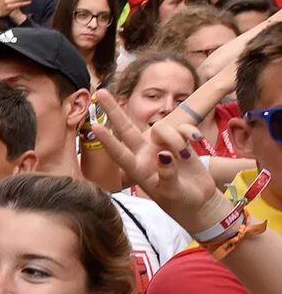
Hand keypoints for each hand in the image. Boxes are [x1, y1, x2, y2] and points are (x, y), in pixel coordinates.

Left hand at [91, 87, 230, 232]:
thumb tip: (165, 156)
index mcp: (137, 169)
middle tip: (100, 92)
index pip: (119, 153)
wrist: (198, 201)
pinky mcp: (179, 141)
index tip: (95, 126)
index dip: (108, 140)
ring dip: (174, 137)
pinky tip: (196, 142)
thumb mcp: (171, 193)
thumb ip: (167, 175)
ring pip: (162, 128)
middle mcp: (145, 154)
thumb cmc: (179, 202)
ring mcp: (161, 146)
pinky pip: (182, 129)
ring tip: (185, 154)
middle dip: (113, 110)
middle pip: (126, 128)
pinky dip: (190, 133)